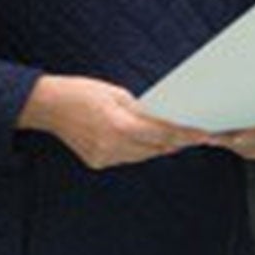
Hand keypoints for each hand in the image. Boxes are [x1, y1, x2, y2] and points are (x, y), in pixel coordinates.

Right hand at [17, 74, 219, 169]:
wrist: (48, 106)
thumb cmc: (82, 92)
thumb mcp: (117, 94)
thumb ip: (142, 111)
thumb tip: (164, 120)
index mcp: (121, 126)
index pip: (164, 134)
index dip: (187, 135)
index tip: (206, 135)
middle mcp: (113, 146)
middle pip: (157, 149)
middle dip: (176, 142)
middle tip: (196, 135)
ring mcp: (104, 157)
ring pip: (144, 157)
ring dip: (159, 147)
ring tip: (175, 138)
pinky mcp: (97, 162)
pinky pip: (127, 159)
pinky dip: (139, 151)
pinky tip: (144, 141)